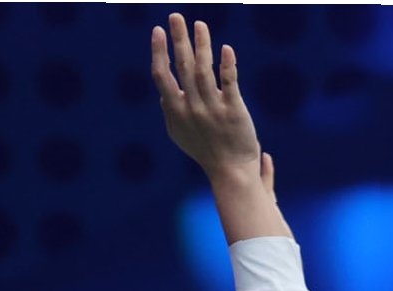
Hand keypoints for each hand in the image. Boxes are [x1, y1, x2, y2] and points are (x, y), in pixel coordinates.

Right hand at [150, 14, 260, 181]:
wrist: (232, 171)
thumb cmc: (205, 151)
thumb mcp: (180, 134)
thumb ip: (170, 111)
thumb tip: (164, 93)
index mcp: (175, 110)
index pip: (161, 75)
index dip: (158, 51)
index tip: (157, 30)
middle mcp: (192, 107)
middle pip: (183, 67)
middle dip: (178, 40)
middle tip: (176, 16)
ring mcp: (213, 109)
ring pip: (205, 71)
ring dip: (202, 46)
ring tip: (199, 25)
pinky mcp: (234, 111)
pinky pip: (230, 85)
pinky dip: (227, 67)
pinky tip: (226, 49)